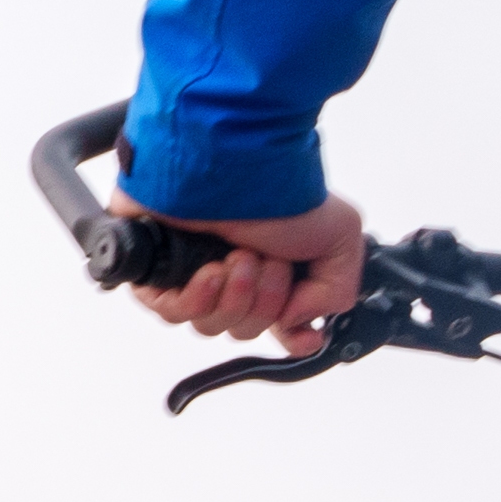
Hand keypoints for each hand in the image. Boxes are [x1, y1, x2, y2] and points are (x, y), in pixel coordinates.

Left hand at [122, 192, 364, 352]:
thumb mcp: (341, 238)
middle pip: (246, 329)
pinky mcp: (159, 273)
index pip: (279, 325)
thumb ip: (335, 293)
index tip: (303, 335)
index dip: (292, 337)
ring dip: (234, 297)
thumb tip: (297, 322)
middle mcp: (235, 275)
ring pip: (212, 326)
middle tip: (265, 262)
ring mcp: (195, 274)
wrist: (232, 163)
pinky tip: (210, 271)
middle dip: (264, 303)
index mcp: (275, 271)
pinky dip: (197, 298)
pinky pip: (174, 313)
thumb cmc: (280, 190)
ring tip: (238, 257)